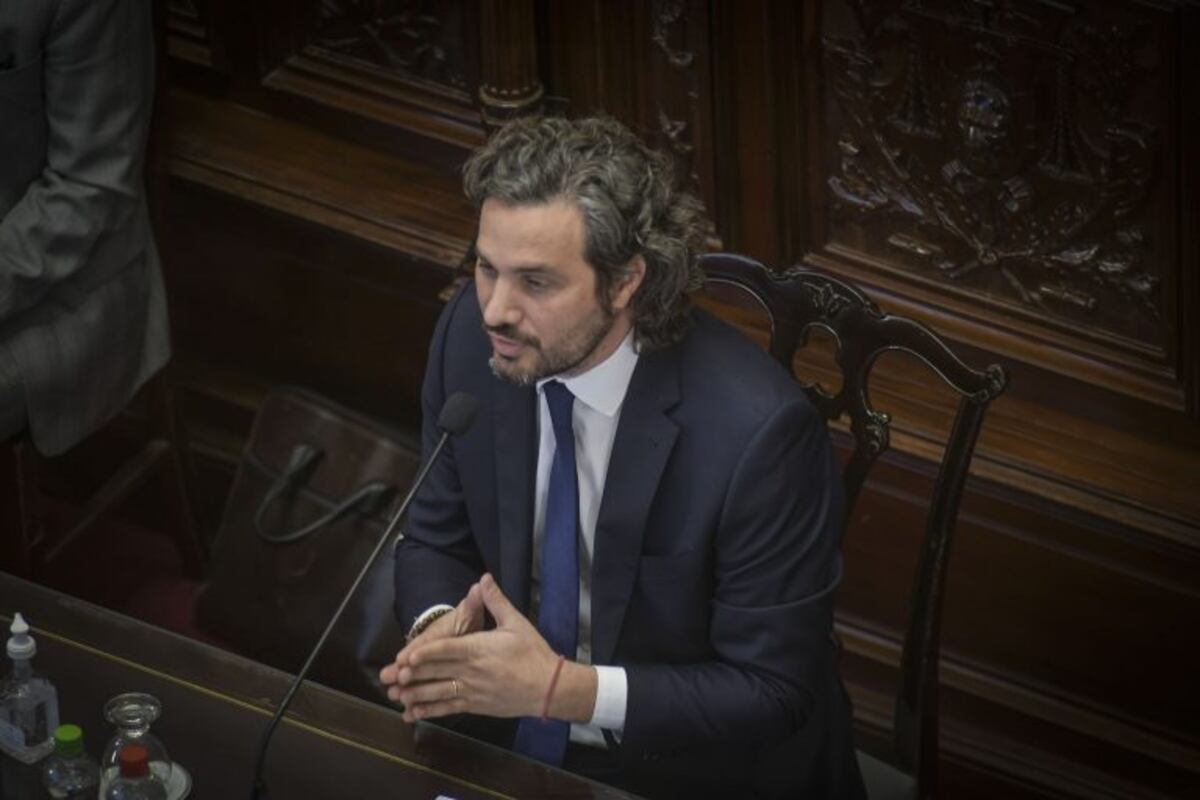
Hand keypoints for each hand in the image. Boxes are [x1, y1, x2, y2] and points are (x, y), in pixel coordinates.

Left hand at [385, 573, 567, 721]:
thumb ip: (496, 601)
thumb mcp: (516, 622)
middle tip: (388, 676)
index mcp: (479, 649)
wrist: (549, 687)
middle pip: (436, 672)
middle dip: (410, 674)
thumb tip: (484, 578)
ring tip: (394, 695)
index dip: (426, 653)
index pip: (447, 650)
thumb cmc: (533, 653)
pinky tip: (412, 713)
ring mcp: (473, 691)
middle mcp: (472, 672)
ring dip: (415, 694)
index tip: (406, 656)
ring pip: (438, 693)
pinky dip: (429, 711)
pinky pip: (448, 709)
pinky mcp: (476, 706)